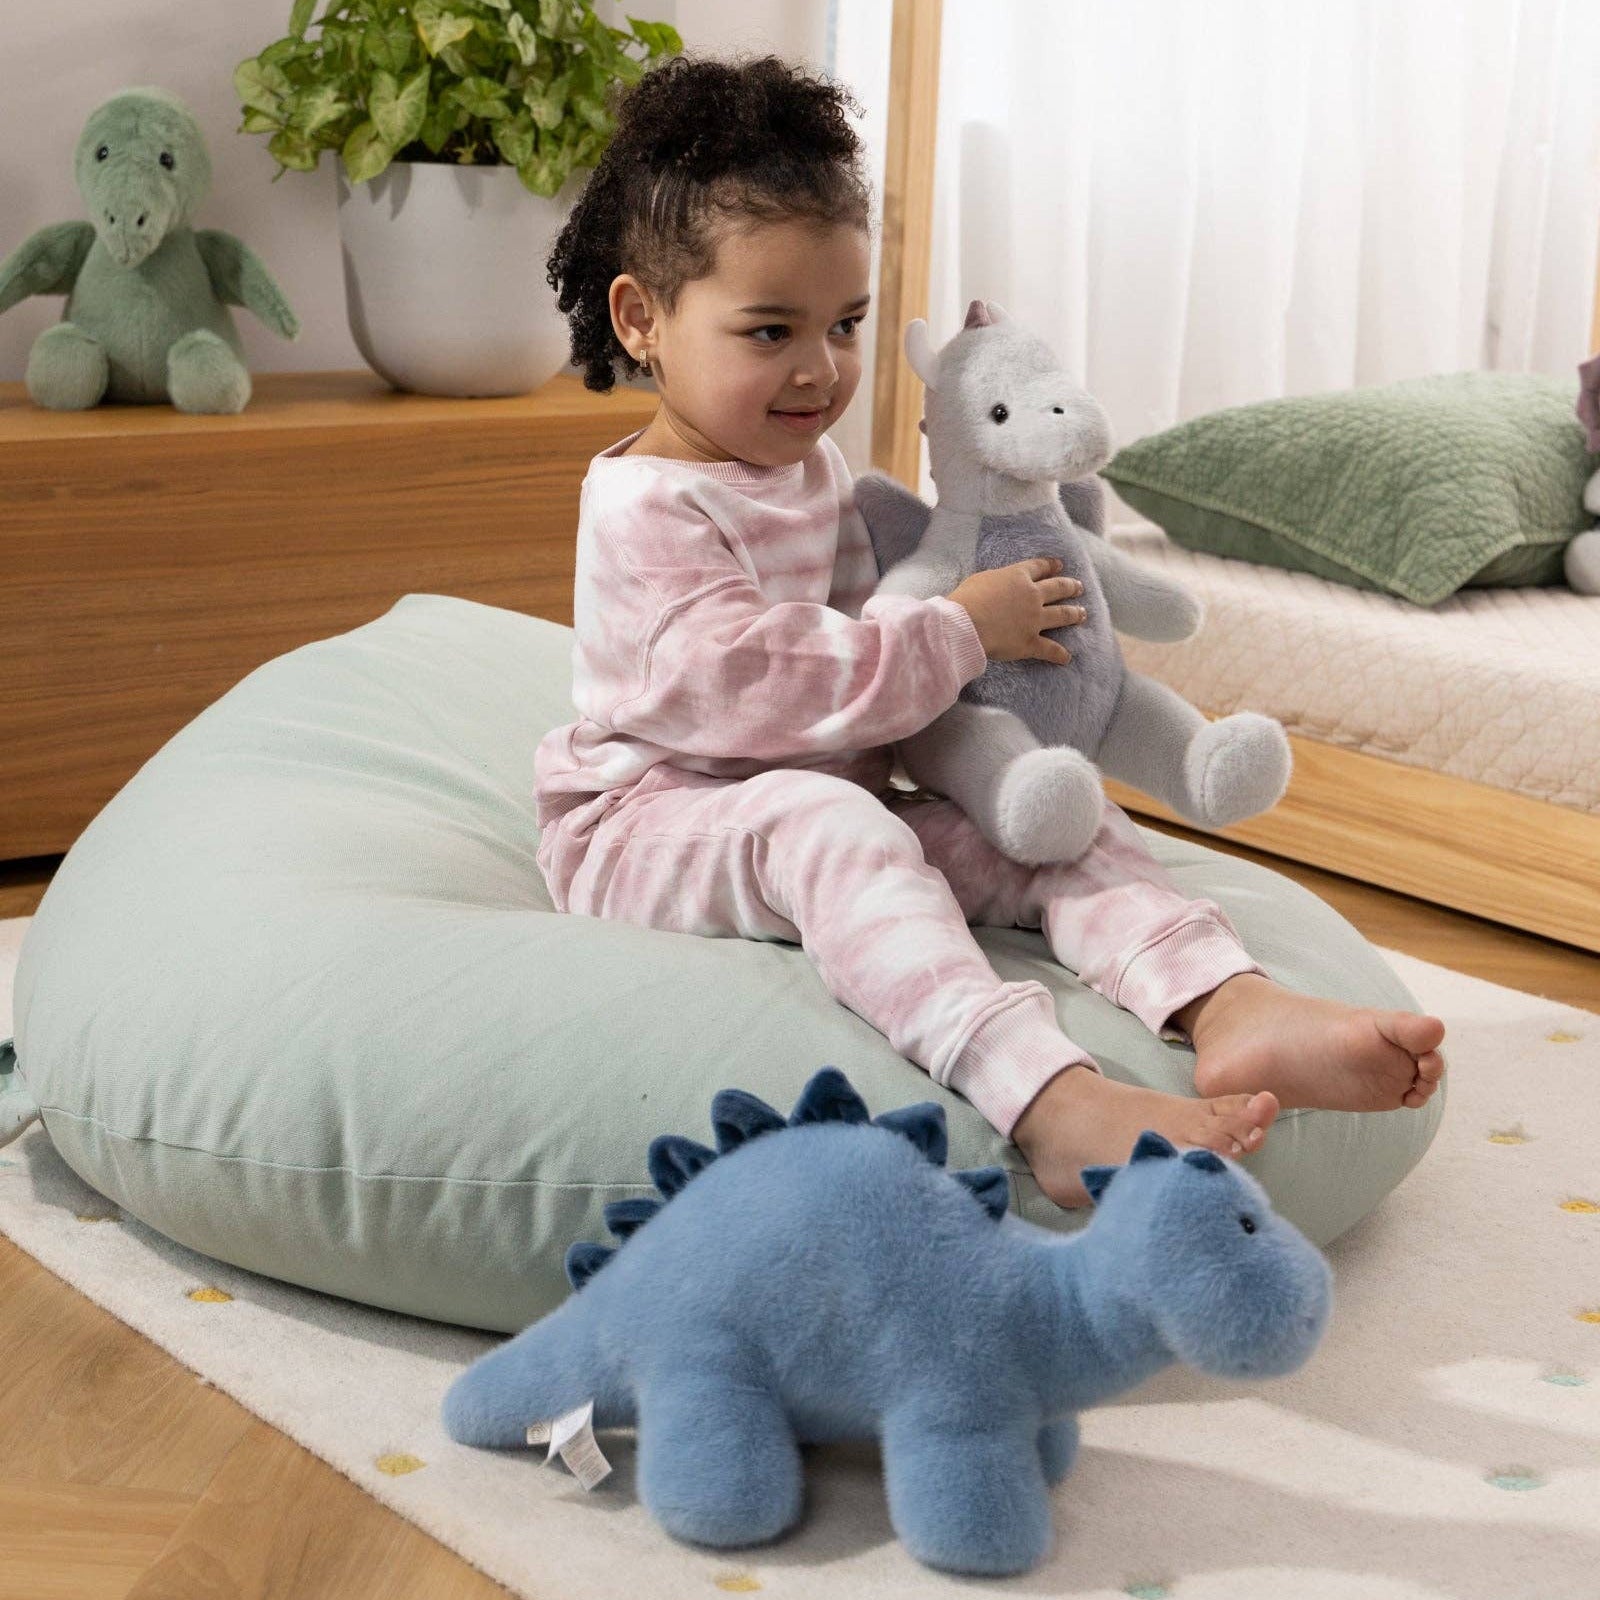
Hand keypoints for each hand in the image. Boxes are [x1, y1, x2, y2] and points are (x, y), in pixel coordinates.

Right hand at [946, 558, 1084, 662]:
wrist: (965, 624)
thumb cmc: (965, 600)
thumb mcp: (979, 580)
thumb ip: (995, 582)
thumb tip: (996, 587)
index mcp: (1017, 576)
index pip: (1039, 567)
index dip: (1051, 565)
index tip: (1060, 565)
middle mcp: (1031, 596)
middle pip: (1057, 588)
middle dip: (1070, 587)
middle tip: (1079, 587)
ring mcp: (1034, 619)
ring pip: (1061, 614)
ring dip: (1074, 614)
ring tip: (1082, 614)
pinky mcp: (1030, 642)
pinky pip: (1050, 649)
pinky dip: (1060, 654)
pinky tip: (1067, 657)